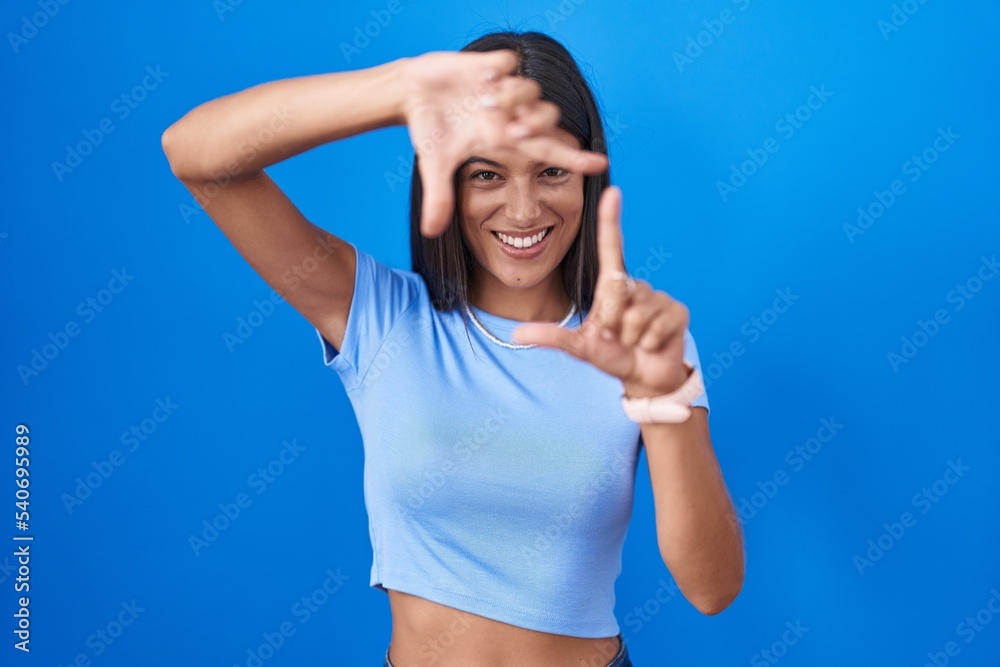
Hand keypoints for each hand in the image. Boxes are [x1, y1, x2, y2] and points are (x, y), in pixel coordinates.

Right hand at [397, 50, 608, 237]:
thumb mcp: (435, 165)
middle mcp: (511, 113)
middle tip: (510, 132)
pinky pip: (510, 62)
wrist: (413, 93)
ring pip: (531, 89)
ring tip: (484, 103)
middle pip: (548, 117)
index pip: (549, 150)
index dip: (575, 158)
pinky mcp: (490, 63)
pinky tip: (482, 78)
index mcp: (505, 138)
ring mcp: (503, 87)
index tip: (601, 165)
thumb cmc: (432, 129)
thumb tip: (430, 232)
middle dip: (535, 125)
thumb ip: (439, 197)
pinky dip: (500, 69)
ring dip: (513, 98)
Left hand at [512, 186, 690, 397]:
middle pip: (617, 295)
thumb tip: (516, 334)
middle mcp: (636, 286)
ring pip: (636, 315)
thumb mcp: (579, 346)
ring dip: (631, 337)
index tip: (612, 190)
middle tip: (616, 336)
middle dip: (611, 323)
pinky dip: (650, 342)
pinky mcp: (678, 312)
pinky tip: (652, 344)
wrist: (643, 379)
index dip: (611, 220)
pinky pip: (657, 326)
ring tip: (635, 341)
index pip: (612, 247)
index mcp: (613, 286)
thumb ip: (551, 337)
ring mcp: (659, 298)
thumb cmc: (612, 356)